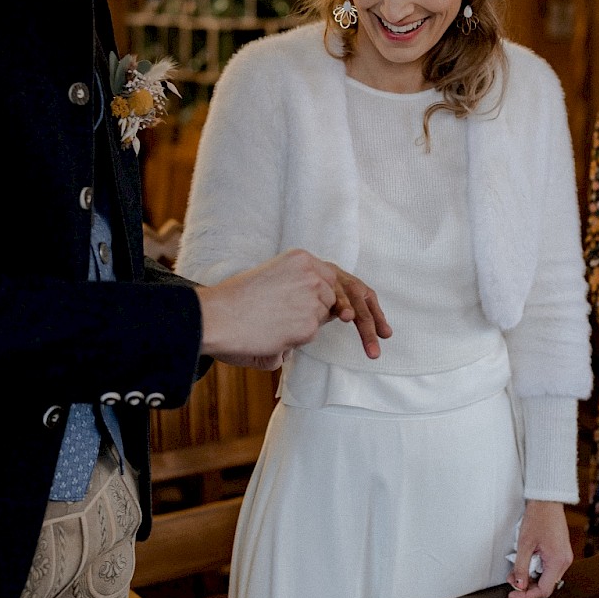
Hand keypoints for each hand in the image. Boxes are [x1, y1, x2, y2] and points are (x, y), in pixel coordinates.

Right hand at [197, 250, 388, 367]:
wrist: (214, 316)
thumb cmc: (234, 305)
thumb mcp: (271, 284)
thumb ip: (299, 296)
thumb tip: (320, 320)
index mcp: (301, 258)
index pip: (340, 279)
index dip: (361, 299)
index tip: (377, 318)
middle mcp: (312, 272)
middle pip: (346, 297)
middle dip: (370, 319)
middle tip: (384, 337)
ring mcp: (312, 295)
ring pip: (323, 318)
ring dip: (303, 328)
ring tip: (270, 323)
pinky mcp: (309, 321)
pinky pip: (310, 335)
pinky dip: (293, 339)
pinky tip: (270, 331)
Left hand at [507, 501, 571, 597]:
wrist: (547, 501)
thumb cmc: (538, 518)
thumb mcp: (525, 544)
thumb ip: (521, 567)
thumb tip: (519, 586)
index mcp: (558, 561)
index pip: (544, 590)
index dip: (527, 596)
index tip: (513, 594)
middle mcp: (564, 562)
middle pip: (546, 585)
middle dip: (527, 585)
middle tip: (511, 579)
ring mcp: (564, 557)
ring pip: (546, 577)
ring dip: (530, 577)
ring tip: (515, 570)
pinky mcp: (560, 552)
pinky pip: (548, 568)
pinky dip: (536, 568)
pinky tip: (525, 562)